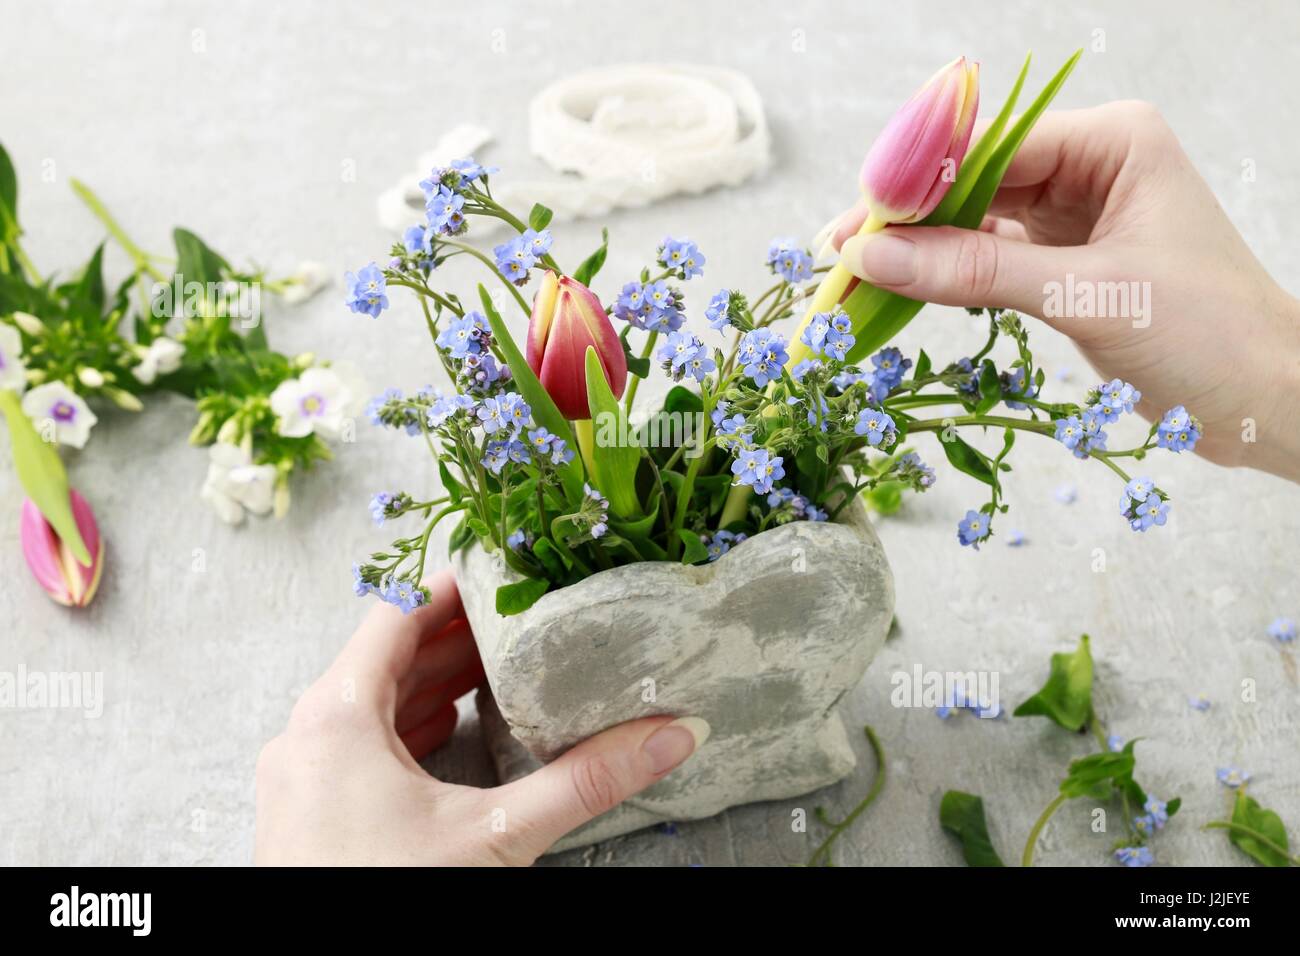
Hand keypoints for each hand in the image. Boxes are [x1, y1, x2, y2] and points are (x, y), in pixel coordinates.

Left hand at [254, 570, 707, 864]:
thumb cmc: (389, 897)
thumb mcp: (497, 835)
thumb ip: (584, 781)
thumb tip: (670, 737)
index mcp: (335, 718)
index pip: (393, 615)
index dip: (447, 588)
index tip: (495, 573)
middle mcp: (305, 738)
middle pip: (382, 658)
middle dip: (450, 637)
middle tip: (511, 620)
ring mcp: (299, 778)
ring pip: (367, 704)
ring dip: (427, 683)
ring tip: (491, 669)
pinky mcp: (306, 814)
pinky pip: (356, 746)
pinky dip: (403, 728)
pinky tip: (447, 731)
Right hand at [833, 101, 1299, 479]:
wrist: (1263, 402)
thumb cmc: (1205, 334)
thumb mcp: (1084, 296)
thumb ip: (975, 272)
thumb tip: (875, 257)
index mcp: (1112, 143)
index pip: (991, 146)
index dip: (918, 182)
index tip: (857, 221)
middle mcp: (1090, 168)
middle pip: (975, 180)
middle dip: (909, 219)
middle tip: (841, 253)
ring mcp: (1076, 217)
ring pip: (976, 222)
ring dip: (921, 251)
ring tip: (857, 276)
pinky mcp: (1065, 264)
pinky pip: (989, 260)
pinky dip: (948, 279)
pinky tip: (903, 291)